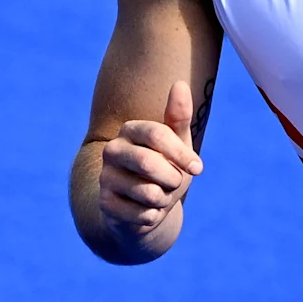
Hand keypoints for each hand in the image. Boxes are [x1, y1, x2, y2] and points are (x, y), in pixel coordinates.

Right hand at [95, 81, 204, 248]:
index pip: (157, 134)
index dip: (181, 154)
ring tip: (158, 196)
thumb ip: (178, 117)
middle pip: (149, 163)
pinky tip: (145, 211)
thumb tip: (179, 84)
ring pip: (148, 193)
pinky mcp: (105, 204)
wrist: (145, 208)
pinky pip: (142, 215)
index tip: (197, 168)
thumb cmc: (165, 171)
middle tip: (174, 183)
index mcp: (130, 130)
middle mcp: (112, 151)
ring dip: (164, 200)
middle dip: (173, 179)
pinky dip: (153, 217)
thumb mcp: (177, 145)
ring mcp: (105, 178)